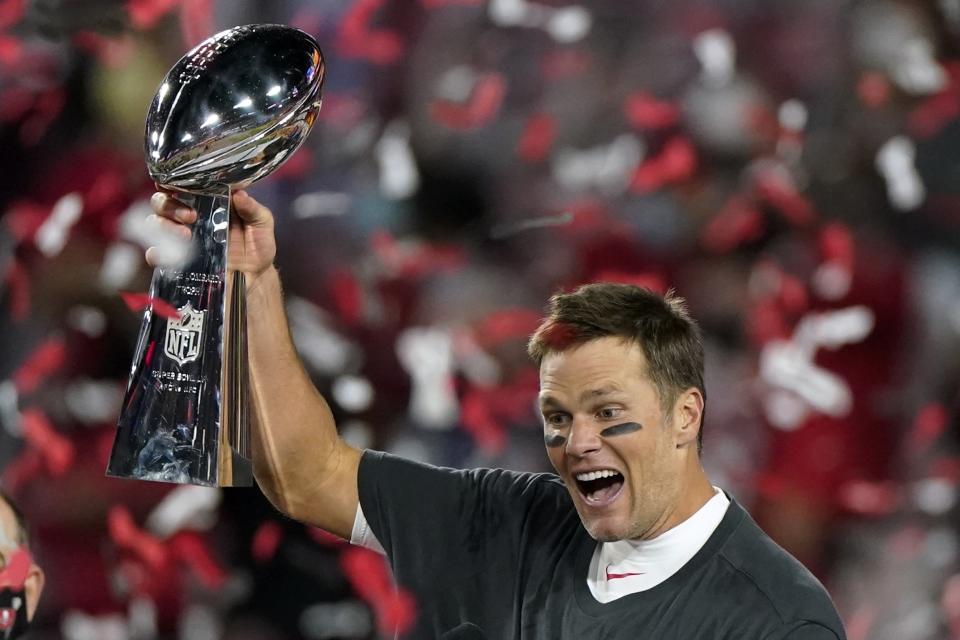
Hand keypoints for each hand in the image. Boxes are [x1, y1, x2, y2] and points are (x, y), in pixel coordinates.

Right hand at [146, 188, 277, 288]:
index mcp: (206, 203)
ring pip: (154, 224)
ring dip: (164, 226)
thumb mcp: (262, 224)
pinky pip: (155, 254)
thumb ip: (253, 209)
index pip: (180, 186)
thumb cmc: (257, 247)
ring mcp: (179, 239)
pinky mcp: (176, 261)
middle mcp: (188, 218)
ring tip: (186, 235)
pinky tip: (169, 255)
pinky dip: (157, 253)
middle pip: (161, 202)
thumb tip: (239, 194)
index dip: (170, 181)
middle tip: (191, 216)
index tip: (172, 183)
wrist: (255, 279)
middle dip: (169, 205)